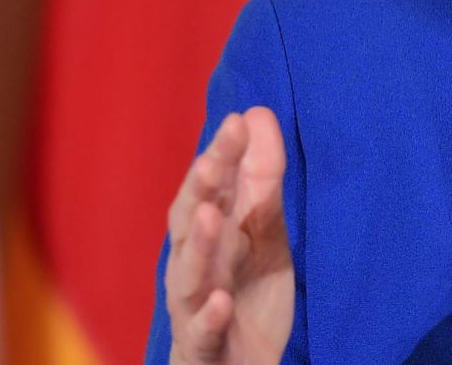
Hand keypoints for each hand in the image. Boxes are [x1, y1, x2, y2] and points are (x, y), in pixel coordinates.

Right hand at [166, 107, 293, 364]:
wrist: (239, 364)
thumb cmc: (243, 293)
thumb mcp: (263, 234)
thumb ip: (261, 181)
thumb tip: (257, 113)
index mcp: (207, 233)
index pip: (209, 187)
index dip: (220, 155)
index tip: (239, 120)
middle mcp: (191, 263)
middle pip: (190, 222)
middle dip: (200, 190)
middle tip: (215, 161)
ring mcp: (192, 305)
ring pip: (188, 274)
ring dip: (199, 246)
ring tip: (211, 215)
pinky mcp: (202, 345)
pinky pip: (202, 331)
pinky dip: (209, 317)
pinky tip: (220, 302)